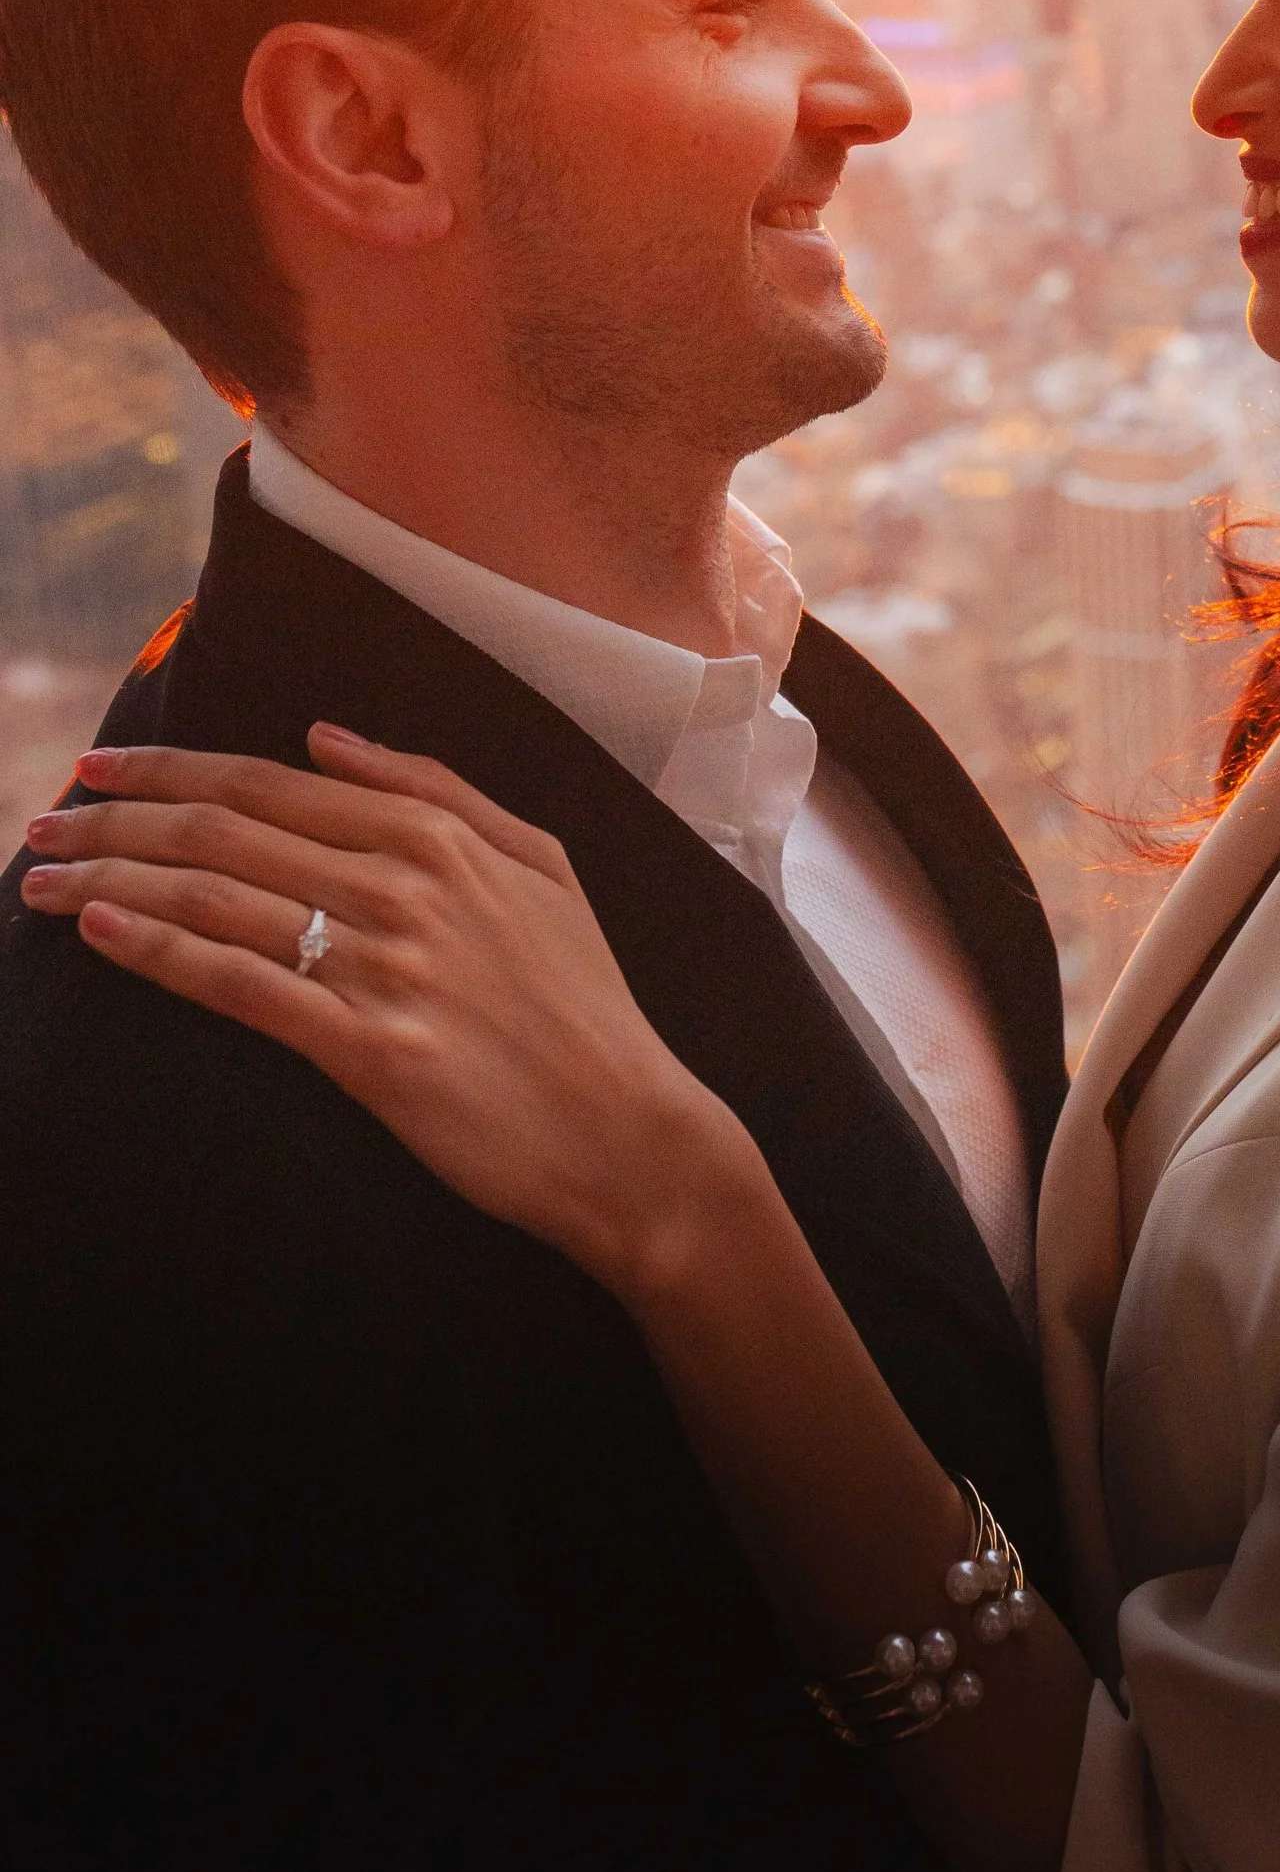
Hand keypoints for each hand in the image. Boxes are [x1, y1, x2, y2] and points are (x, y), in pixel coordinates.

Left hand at [19, 732, 752, 1294]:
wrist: (629, 1134)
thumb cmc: (585, 1005)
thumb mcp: (542, 866)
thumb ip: (438, 789)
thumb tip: (327, 737)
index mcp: (441, 836)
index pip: (273, 784)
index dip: (173, 769)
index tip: (100, 769)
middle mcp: (406, 886)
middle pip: (228, 830)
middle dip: (119, 816)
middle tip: (41, 817)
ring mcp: (386, 966)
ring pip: (219, 897)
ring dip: (114, 876)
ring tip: (39, 875)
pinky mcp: (369, 1049)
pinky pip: (241, 984)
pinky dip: (161, 949)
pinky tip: (101, 930)